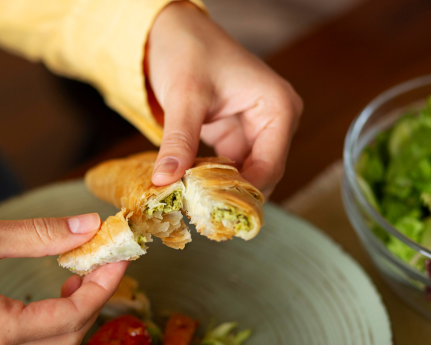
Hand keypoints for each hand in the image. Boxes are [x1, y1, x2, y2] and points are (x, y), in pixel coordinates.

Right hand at [0, 213, 127, 344]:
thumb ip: (40, 235)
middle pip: (65, 340)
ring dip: (72, 320)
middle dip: (93, 301)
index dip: (103, 285)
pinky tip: (47, 302)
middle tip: (102, 264)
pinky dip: (47, 332)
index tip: (119, 256)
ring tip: (76, 279)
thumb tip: (87, 227)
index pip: (71, 315)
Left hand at [147, 1, 302, 196]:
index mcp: (278, 108)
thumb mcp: (185, 96)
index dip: (244, 194)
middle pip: (260, 175)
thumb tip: (165, 181)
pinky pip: (226, 166)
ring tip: (190, 204)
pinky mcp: (233, 135)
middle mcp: (273, 122)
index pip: (270, 167)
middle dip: (230, 194)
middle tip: (198, 214)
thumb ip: (179, 140)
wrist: (172, 30)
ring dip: (217, 189)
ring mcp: (254, 130)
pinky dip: (208, 178)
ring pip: (242, 175)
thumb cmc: (188, 49)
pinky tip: (188, 187)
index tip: (212, 214)